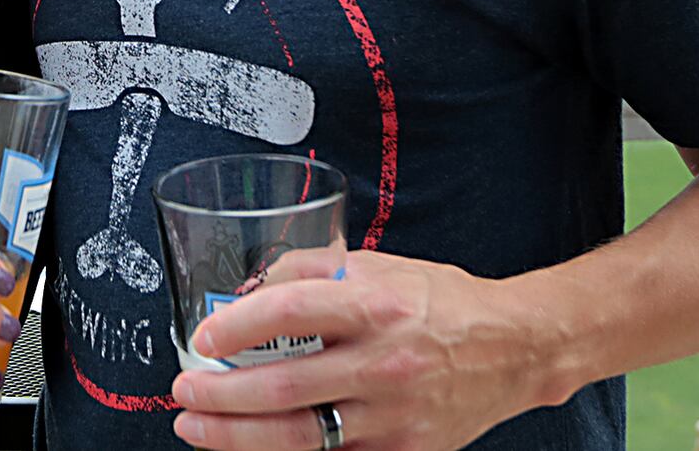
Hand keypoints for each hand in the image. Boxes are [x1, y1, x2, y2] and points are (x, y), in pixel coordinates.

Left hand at [170, 248, 565, 450]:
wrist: (515, 348)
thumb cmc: (441, 301)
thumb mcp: (379, 265)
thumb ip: (312, 272)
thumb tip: (252, 289)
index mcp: (376, 305)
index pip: (291, 313)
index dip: (238, 326)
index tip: (203, 338)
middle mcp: (383, 363)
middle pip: (286, 386)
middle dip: (222, 395)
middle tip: (184, 392)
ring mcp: (393, 416)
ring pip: (302, 436)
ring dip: (239, 436)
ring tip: (197, 429)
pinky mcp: (401, 450)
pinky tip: (252, 444)